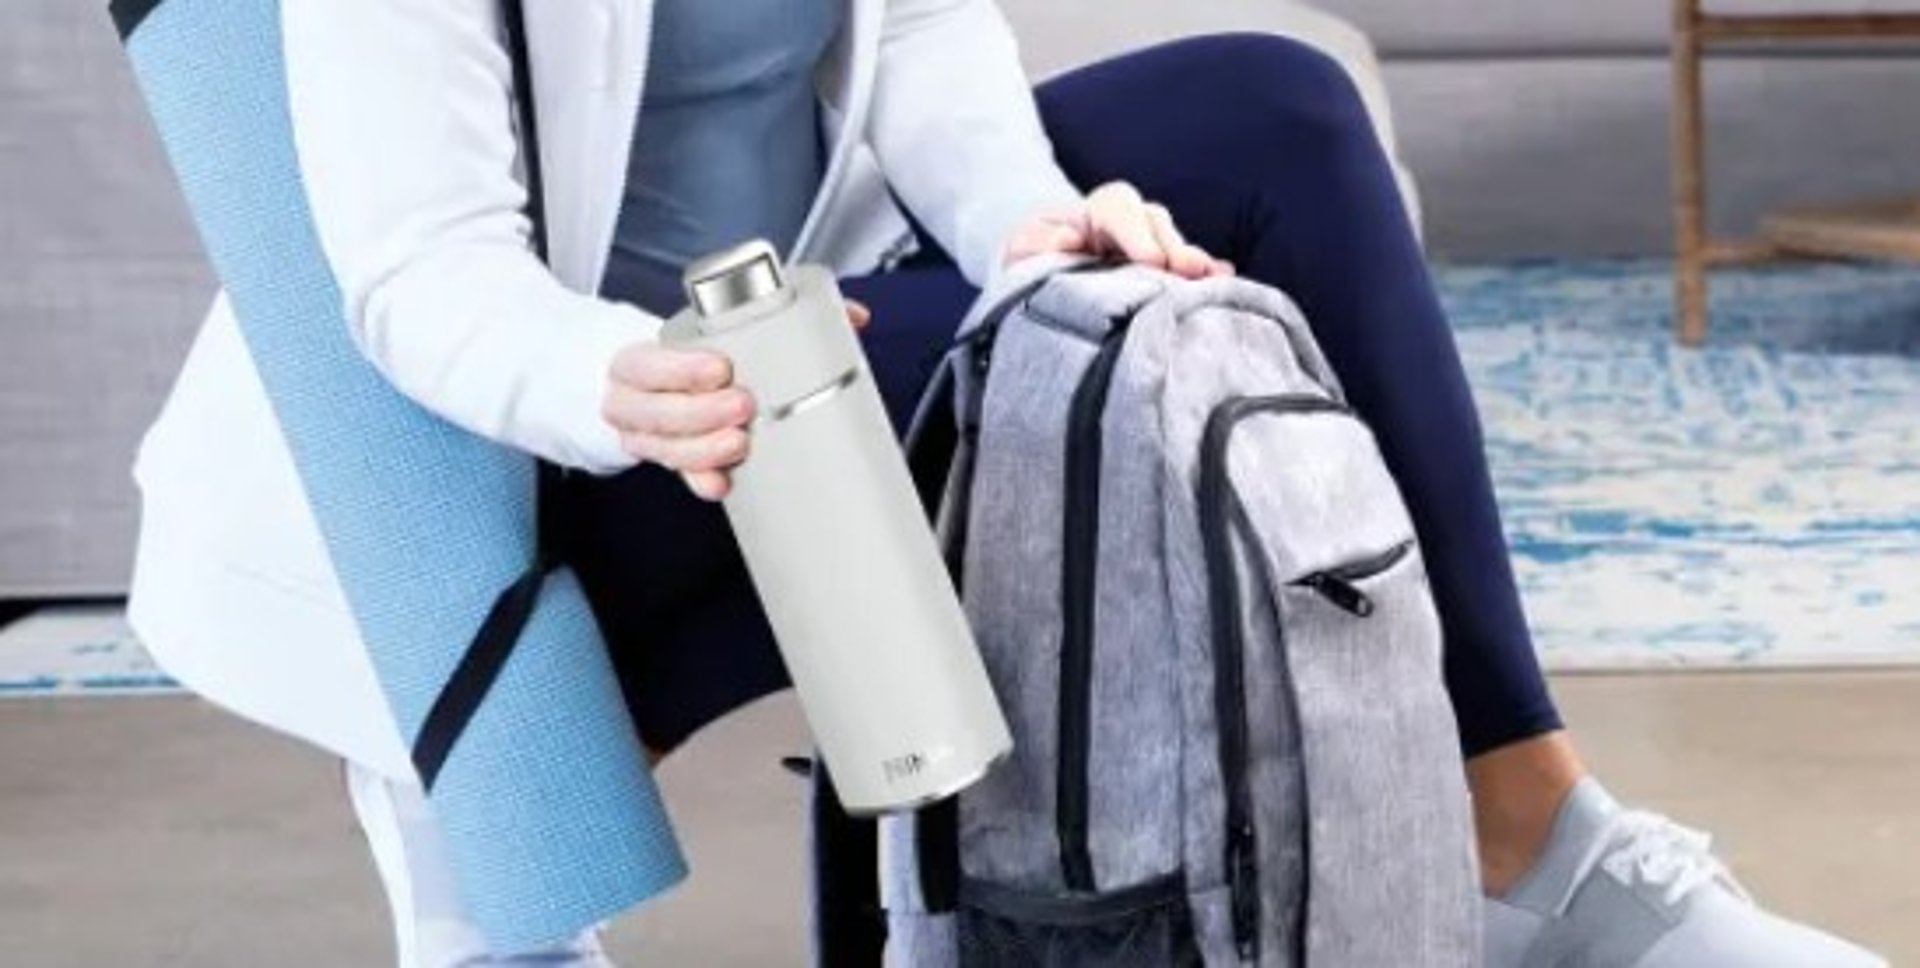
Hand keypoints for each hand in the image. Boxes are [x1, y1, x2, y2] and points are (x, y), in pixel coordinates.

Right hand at [603, 300, 869, 500]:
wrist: (659, 387)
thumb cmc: (692, 357)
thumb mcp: (718, 333)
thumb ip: (783, 316)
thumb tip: (854, 316)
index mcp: (639, 361)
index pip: (646, 363)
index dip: (680, 369)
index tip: (721, 368)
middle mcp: (633, 402)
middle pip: (658, 413)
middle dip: (701, 412)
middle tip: (743, 406)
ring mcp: (647, 439)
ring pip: (666, 450)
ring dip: (704, 450)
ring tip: (740, 443)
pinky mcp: (669, 463)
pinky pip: (682, 477)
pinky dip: (702, 480)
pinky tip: (721, 484)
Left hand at [1002, 181, 1233, 279]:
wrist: (1040, 281)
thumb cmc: (1034, 260)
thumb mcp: (1021, 249)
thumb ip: (1034, 242)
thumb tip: (1068, 240)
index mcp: (1099, 210)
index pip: (1120, 207)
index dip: (1137, 233)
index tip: (1150, 260)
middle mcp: (1134, 223)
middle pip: (1157, 226)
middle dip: (1174, 249)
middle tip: (1188, 274)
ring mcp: (1155, 247)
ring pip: (1177, 248)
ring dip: (1194, 266)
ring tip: (1213, 281)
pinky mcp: (1168, 274)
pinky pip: (1193, 271)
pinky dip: (1209, 276)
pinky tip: (1224, 282)